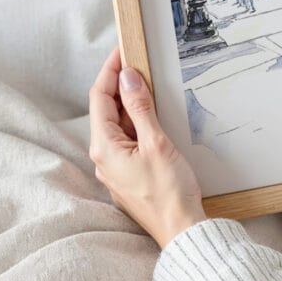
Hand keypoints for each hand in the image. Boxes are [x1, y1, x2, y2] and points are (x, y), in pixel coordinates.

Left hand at [89, 45, 206, 247]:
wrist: (181, 230)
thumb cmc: (169, 191)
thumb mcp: (156, 142)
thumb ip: (140, 108)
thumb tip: (128, 77)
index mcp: (105, 147)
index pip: (100, 97)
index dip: (110, 70)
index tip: (123, 50)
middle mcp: (104, 157)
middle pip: (105, 109)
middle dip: (119, 82)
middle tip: (137, 60)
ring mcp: (115, 167)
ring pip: (117, 124)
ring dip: (129, 101)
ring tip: (146, 81)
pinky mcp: (129, 173)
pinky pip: (127, 138)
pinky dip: (136, 119)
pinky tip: (151, 113)